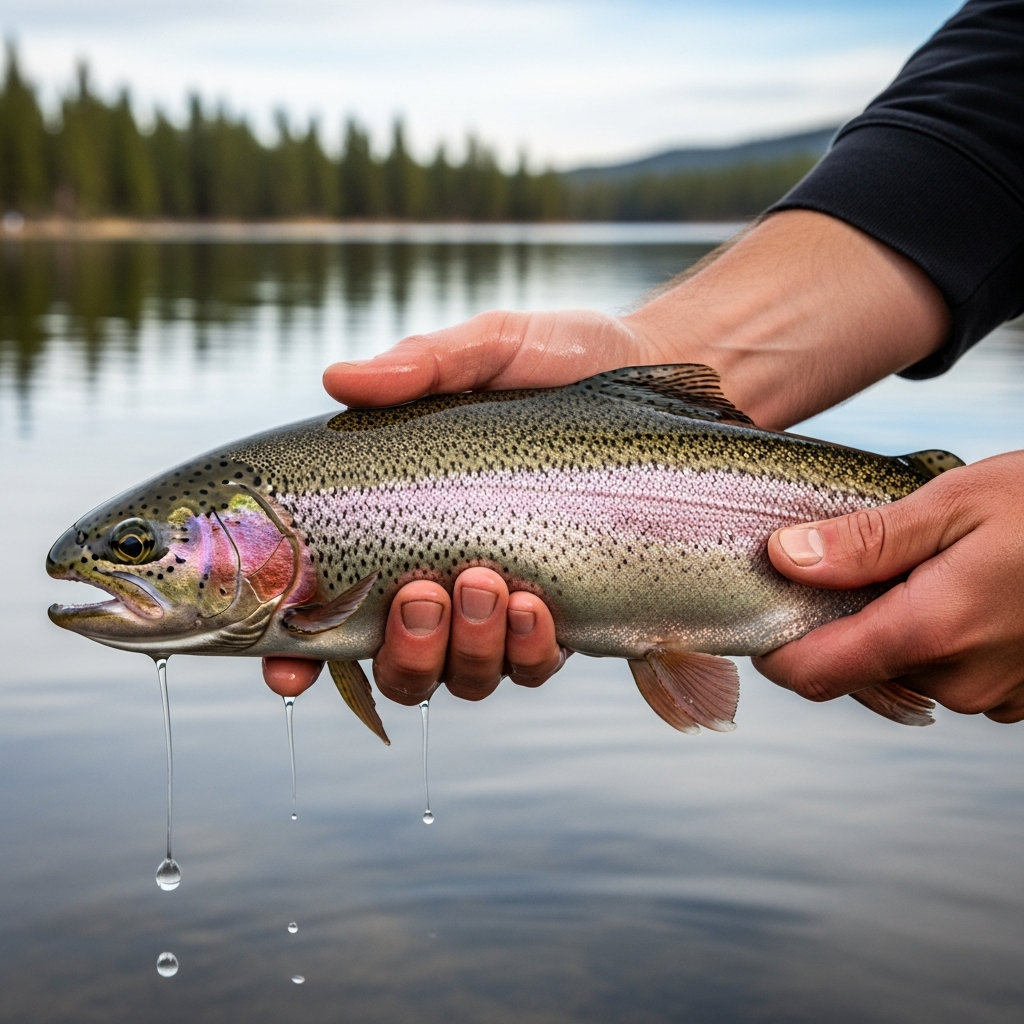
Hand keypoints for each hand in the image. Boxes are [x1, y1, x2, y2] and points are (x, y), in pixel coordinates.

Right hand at [317, 210, 947, 705]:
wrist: (662, 378)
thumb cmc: (566, 362)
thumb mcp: (493, 350)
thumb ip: (422, 366)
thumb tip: (337, 378)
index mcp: (406, 523)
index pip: (330, 604)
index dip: (297, 653)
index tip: (285, 671)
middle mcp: (445, 574)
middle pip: (397, 664)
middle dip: (403, 648)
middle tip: (426, 587)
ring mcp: (505, 602)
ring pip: (462, 676)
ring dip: (464, 649)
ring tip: (487, 583)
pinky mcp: (567, 612)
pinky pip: (533, 664)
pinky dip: (528, 649)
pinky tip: (539, 602)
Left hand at [755, 452, 1023, 722]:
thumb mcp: (953, 505)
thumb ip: (865, 541)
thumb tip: (784, 558)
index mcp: (930, 634)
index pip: (813, 675)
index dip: (774, 650)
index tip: (765, 613)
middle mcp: (959, 681)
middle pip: (856, 668)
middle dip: (846, 621)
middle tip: (866, 561)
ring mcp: (996, 696)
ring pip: (904, 670)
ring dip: (898, 625)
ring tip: (928, 568)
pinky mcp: (1022, 697)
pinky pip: (951, 672)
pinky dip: (941, 638)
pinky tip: (966, 591)